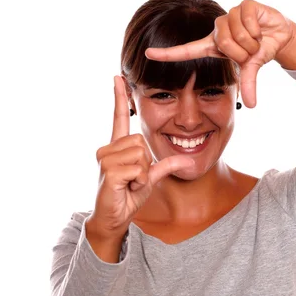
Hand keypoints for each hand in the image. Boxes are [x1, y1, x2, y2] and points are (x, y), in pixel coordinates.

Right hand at [87, 76, 196, 239]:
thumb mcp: (151, 178)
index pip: (118, 117)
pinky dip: (139, 182)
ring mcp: (105, 159)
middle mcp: (108, 149)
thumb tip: (189, 160)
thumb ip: (166, 166)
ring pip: (141, 154)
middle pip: (142, 141)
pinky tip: (127, 188)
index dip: (119, 97)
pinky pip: (138, 169)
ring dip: (142, 174)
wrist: (113, 218)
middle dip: (145, 163)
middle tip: (134, 178)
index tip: (117, 77)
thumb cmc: (128, 196)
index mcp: (117, 147)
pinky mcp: (108, 171)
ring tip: (130, 184)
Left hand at [144, 0, 294, 108]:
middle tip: (251, 50)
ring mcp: (230, 15)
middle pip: (224, 44)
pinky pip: (247, 21)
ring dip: (252, 42)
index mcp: (213, 45)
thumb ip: (247, 84)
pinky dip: (258, 30)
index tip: (147, 54)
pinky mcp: (243, 5)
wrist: (279, 35)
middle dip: (243, 52)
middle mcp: (217, 29)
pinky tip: (260, 28)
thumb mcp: (250, 68)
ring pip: (236, 34)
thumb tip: (251, 106)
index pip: (186, 50)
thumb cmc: (259, 51)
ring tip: (256, 39)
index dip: (167, 54)